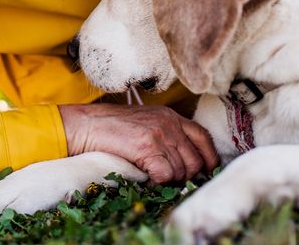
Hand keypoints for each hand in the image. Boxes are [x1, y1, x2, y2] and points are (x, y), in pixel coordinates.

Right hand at [58, 103, 218, 182]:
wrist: (89, 124)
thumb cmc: (114, 127)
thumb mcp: (146, 122)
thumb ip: (167, 134)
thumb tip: (185, 162)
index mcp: (170, 116)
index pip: (203, 137)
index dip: (209, 157)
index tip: (205, 171)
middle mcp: (169, 123)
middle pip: (196, 160)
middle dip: (186, 176)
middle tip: (169, 179)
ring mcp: (160, 134)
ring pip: (181, 171)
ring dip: (168, 180)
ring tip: (152, 176)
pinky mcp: (148, 147)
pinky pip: (165, 176)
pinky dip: (157, 183)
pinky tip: (146, 178)